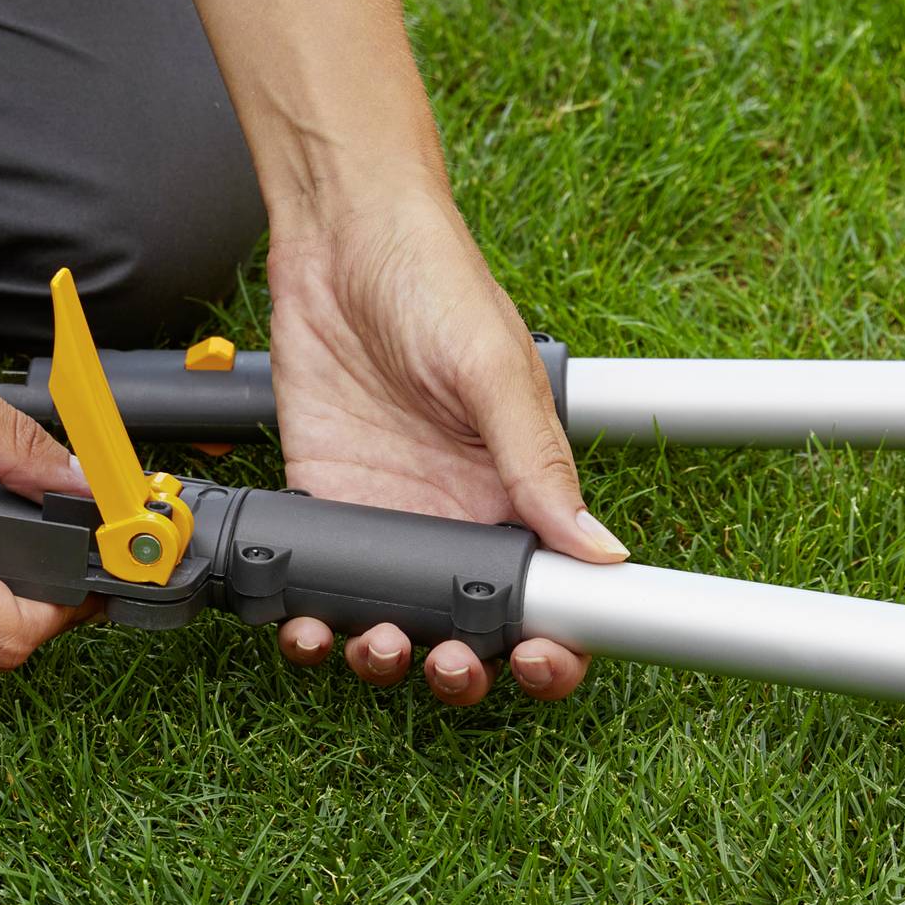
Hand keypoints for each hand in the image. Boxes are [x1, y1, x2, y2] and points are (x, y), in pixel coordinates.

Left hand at [264, 189, 626, 705]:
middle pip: (470, 632)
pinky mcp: (318, 503)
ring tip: (373, 644)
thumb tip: (601, 550)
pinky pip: (314, 586)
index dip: (551, 648)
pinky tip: (302, 626)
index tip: (541, 664)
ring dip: (383, 657)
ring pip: (390, 624)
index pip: (549, 594)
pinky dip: (307, 622)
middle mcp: (454, 516)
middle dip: (464, 669)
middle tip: (450, 663)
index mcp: (516, 490)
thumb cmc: (433, 279)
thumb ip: (538, 465)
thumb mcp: (493, 370)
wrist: (339, 235)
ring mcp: (384, 518)